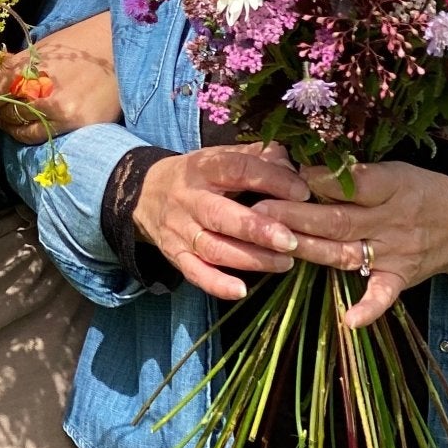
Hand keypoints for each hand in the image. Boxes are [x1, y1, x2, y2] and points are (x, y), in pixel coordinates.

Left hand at [0, 13, 120, 141]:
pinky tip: (42, 121)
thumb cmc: (74, 45)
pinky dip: (36, 132)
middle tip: (10, 103)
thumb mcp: (37, 51)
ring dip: (15, 125)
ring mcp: (60, 110)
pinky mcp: (78, 124)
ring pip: (21, 130)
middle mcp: (42, 90)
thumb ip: (1, 71)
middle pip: (5, 112)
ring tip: (23, 114)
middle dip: (2, 109)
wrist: (117, 48)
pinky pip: (44, 137)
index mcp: (30, 66)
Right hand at [135, 144, 311, 300]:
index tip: (302, 192)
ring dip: (250, 258)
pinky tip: (241, 290)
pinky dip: (216, 284)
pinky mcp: (175, 255)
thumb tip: (292, 163)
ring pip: (213, 248)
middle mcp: (189, 199)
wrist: (146, 193)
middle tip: (290, 239)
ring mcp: (180, 230)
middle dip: (257, 229)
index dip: (270, 180)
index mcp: (204, 168)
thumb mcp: (220, 157)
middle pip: (221, 215)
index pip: (237, 169)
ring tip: (285, 262)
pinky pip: (194, 273)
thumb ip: (256, 158)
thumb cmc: (198, 176)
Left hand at [269, 161, 447, 327]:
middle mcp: (390, 221)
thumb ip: (354, 172)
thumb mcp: (393, 168)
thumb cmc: (417, 190)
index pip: (352, 183)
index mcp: (390, 186)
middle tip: (260, 210)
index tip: (288, 174)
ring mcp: (395, 253)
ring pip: (346, 253)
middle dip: (297, 216)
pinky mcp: (400, 279)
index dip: (320, 180)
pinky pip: (384, 296)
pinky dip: (369, 309)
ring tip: (276, 245)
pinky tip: (349, 320)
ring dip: (311, 251)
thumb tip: (302, 165)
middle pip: (339, 219)